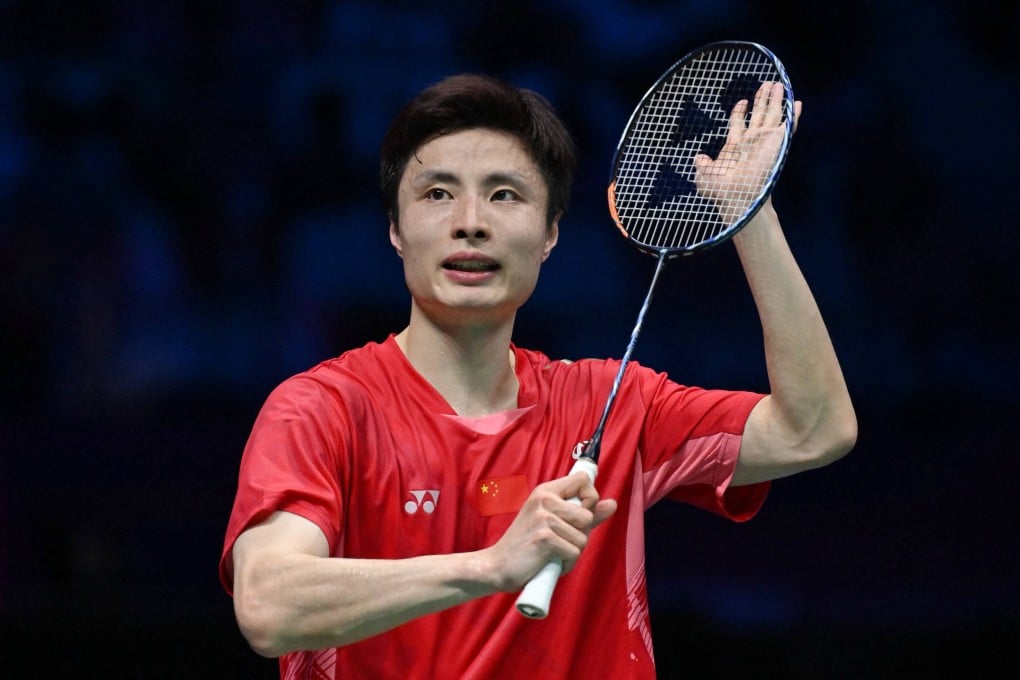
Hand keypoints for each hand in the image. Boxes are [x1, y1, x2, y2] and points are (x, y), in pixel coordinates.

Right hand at [483, 471, 615, 591]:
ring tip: (552, 553)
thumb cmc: (527, 545)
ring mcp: (544, 518)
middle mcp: (544, 499)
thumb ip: (585, 512)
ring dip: (572, 552)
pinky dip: (566, 563)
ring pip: (583, 537)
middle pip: (588, 515)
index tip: (576, 516)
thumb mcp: (555, 523)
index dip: (589, 499)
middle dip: (580, 535)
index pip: (583, 480)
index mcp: (546, 490)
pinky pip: (574, 552)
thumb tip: (613, 504)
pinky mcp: (545, 538)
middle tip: (558, 541)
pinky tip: (549, 562)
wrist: (497, 566)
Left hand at [693, 81, 800, 221]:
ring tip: (778, 84)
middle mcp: (752, 141)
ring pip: (773, 115)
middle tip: (767, 84)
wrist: (737, 197)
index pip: (739, 123)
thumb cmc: (720, 191)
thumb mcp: (703, 175)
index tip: (742, 101)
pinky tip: (796, 102)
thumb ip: (702, 164)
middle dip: (762, 99)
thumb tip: (698, 157)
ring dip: (777, 99)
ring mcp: (765, 141)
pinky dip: (793, 114)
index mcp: (735, 146)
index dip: (740, 111)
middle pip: (759, 114)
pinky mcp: (778, 143)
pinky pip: (788, 126)